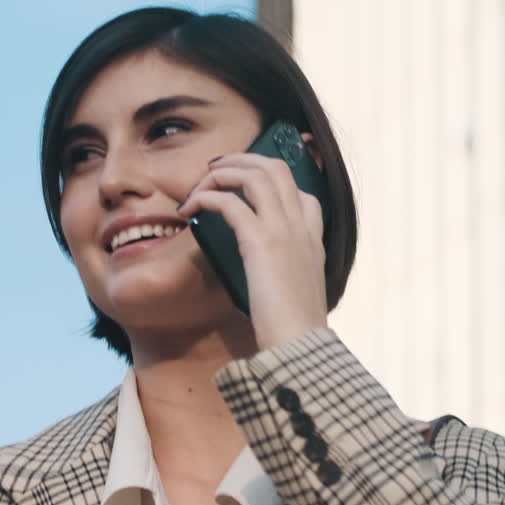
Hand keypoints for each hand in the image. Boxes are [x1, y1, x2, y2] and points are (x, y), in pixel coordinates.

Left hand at [177, 152, 327, 350]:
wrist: (300, 345)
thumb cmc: (294, 327)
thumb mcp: (297, 292)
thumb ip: (285, 273)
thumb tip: (264, 277)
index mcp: (314, 238)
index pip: (301, 191)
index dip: (271, 179)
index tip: (245, 185)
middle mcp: (302, 226)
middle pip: (275, 168)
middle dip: (242, 160)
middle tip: (214, 170)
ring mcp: (284, 230)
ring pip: (253, 174)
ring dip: (221, 174)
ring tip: (197, 188)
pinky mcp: (261, 242)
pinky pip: (229, 202)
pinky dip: (206, 198)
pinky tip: (190, 211)